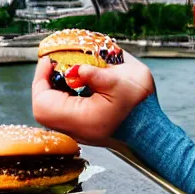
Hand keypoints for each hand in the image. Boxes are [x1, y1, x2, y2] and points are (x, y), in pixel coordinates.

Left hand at [32, 51, 154, 144]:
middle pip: (44, 107)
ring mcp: (80, 132)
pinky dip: (65, 96)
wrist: (154, 131)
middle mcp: (76, 129)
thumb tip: (75, 69)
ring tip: (65, 71)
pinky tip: (77, 83)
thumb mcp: (120, 81)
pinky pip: (65, 112)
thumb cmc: (141, 107)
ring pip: (52, 110)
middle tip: (55, 64)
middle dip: (45, 83)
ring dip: (54, 89)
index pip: (42, 103)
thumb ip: (94, 73)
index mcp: (81, 119)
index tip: (47, 62)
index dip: (40, 80)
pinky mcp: (86, 130)